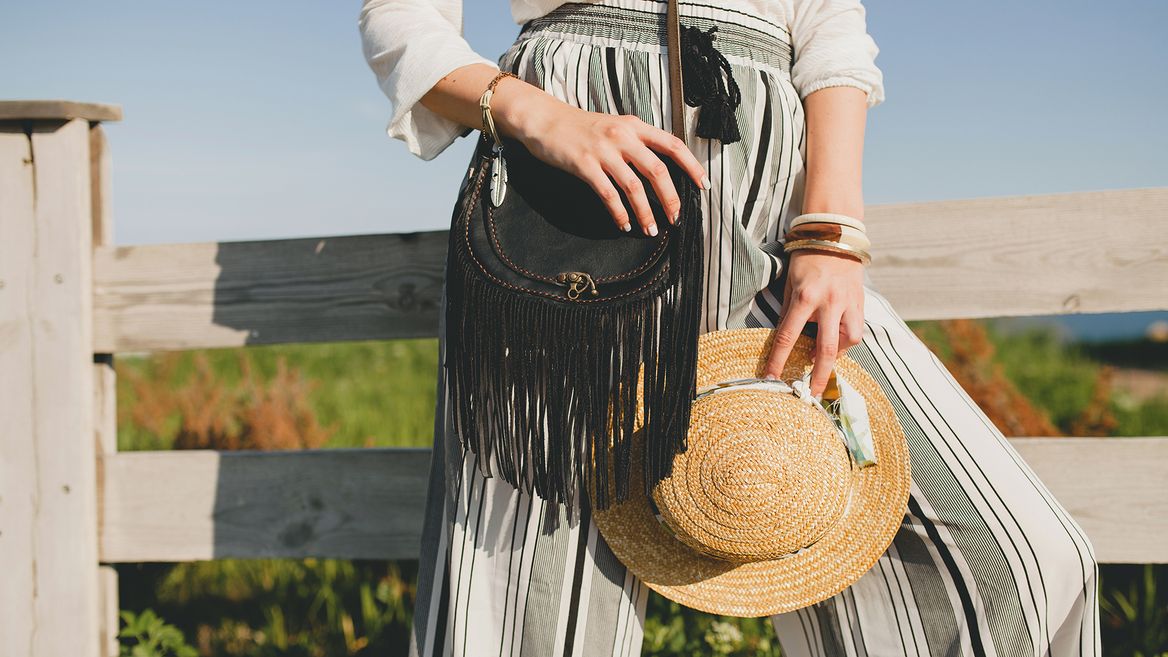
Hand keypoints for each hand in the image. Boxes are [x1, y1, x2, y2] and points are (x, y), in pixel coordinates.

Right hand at [491, 79, 707, 235]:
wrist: (544, 119)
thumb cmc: (580, 127)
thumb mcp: (614, 127)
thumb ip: (636, 142)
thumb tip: (658, 169)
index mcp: (634, 126)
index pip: (672, 145)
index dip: (691, 166)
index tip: (703, 185)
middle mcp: (623, 136)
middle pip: (658, 169)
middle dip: (670, 198)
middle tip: (675, 218)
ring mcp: (603, 151)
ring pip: (634, 187)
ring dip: (645, 212)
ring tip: (650, 230)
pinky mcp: (584, 165)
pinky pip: (608, 194)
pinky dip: (619, 213)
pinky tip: (623, 225)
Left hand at [762, 249, 865, 396]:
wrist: (836, 237)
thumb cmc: (806, 260)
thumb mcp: (790, 284)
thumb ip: (789, 312)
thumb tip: (785, 340)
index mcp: (805, 298)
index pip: (787, 336)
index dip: (778, 360)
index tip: (771, 378)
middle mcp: (829, 303)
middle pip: (824, 349)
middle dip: (818, 376)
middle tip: (812, 395)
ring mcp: (848, 304)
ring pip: (848, 341)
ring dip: (836, 355)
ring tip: (824, 360)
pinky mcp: (861, 303)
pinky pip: (856, 331)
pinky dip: (846, 340)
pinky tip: (837, 340)